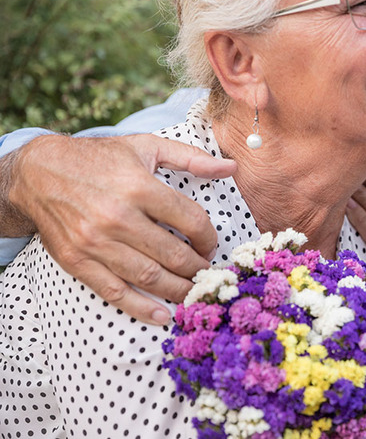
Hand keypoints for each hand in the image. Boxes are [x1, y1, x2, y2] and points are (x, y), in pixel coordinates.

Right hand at [7, 134, 236, 324]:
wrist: (39, 173)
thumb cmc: (99, 158)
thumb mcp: (147, 147)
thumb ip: (191, 158)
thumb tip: (231, 166)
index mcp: (139, 187)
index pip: (191, 221)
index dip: (209, 237)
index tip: (211, 244)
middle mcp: (118, 217)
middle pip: (174, 254)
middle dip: (198, 268)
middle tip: (207, 272)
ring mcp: (96, 242)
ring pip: (149, 277)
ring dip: (178, 289)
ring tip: (194, 292)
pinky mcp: (77, 261)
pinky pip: (115, 291)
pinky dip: (141, 307)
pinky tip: (163, 314)